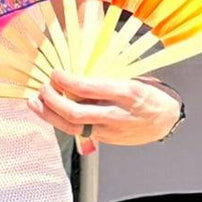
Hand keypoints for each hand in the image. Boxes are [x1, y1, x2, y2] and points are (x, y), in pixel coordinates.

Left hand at [28, 68, 181, 150]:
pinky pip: (77, 131)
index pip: (89, 88)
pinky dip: (59, 121)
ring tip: (34, 102)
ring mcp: (110, 131)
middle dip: (53, 100)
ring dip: (49, 115)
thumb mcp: (133, 76)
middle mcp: (117, 114)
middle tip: (43, 87)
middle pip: (76, 113)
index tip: (55, 72)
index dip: (67, 81)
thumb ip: (105, 73)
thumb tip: (76, 61)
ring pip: (72, 127)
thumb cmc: (148, 93)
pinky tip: (49, 112)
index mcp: (126, 93)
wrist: (167, 120)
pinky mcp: (105, 140)